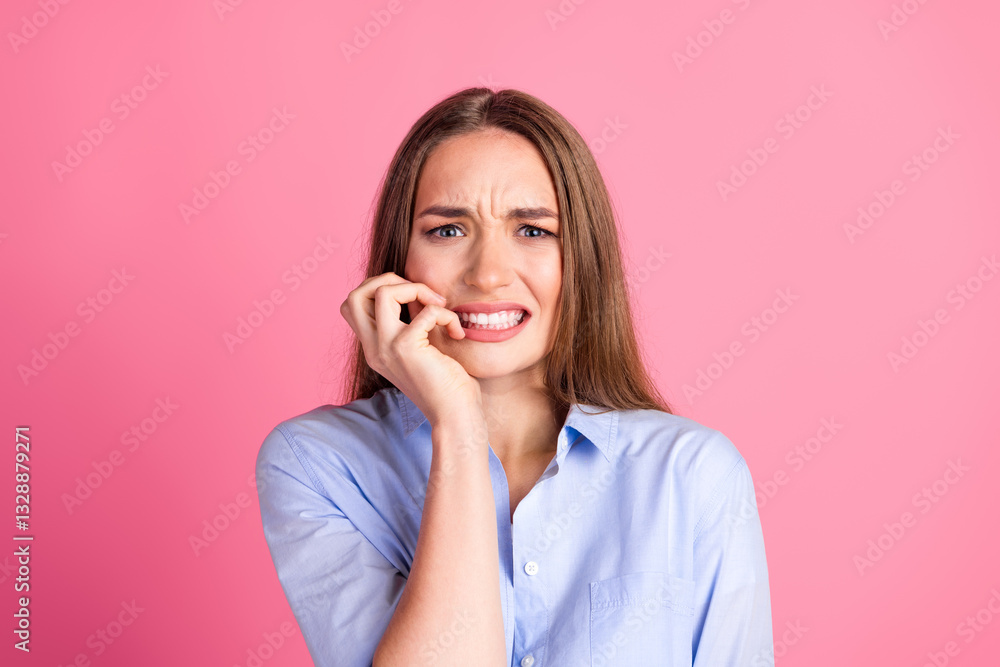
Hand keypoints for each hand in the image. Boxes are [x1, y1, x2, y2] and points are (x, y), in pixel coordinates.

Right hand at [340, 272, 481, 425]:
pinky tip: (456, 331)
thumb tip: (416, 291)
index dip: (378, 289)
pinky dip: (446, 314)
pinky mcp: (407, 348)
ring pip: (382, 292)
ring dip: (417, 288)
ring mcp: (387, 348)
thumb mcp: (418, 350)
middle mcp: (373, 348)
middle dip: (389, 280)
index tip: (410, 298)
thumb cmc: (445, 385)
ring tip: (439, 305)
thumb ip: (408, 325)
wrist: (454, 417)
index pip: (353, 305)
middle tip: (420, 293)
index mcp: (373, 348)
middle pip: (356, 294)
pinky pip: (426, 311)